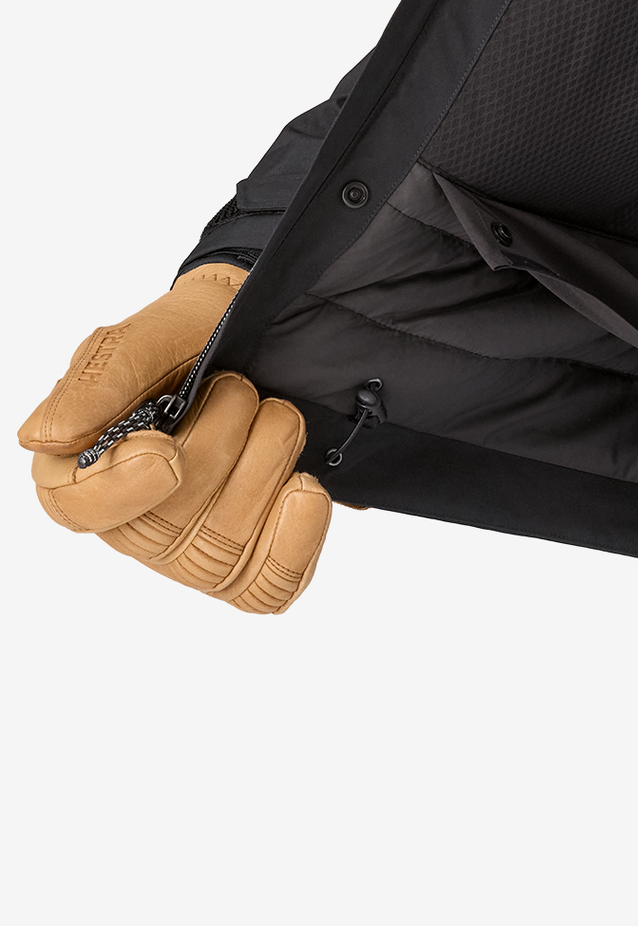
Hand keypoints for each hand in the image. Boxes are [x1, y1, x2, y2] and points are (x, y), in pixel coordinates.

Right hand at [19, 265, 331, 612]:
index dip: (124, 488)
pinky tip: (304, 487)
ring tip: (274, 414)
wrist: (277, 342)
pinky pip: (269, 586)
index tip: (166, 450)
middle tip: (237, 388)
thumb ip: (98, 382)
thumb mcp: (148, 339)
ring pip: (225, 546)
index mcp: (85, 466)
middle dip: (220, 442)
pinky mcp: (252, 564)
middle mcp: (134, 519)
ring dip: (266, 461)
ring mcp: (193, 549)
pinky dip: (296, 537)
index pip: (79, 509)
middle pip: (166, 525)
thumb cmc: (199, 340)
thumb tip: (44, 439)